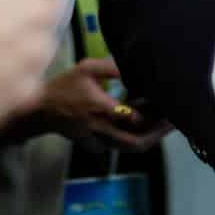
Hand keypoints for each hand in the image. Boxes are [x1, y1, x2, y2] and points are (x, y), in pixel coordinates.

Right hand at [29, 57, 172, 151]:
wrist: (40, 110)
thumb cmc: (64, 85)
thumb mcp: (86, 68)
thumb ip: (112, 67)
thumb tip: (137, 66)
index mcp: (102, 109)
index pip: (135, 119)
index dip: (153, 115)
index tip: (168, 106)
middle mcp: (102, 129)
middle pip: (136, 143)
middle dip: (158, 135)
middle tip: (174, 124)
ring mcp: (97, 140)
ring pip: (128, 148)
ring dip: (147, 139)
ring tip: (163, 127)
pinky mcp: (93, 146)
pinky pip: (116, 148)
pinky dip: (130, 140)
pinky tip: (140, 128)